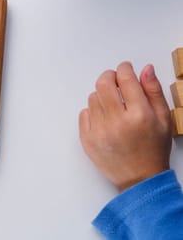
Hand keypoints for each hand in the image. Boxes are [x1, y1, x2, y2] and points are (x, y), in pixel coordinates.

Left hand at [79, 62, 172, 191]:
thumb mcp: (164, 118)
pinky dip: (93, 112)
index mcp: (139, 115)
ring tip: (114, 107)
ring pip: (93, 97)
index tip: (125, 69)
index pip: (125, 79)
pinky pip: (84, 113)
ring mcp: (99, 131)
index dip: (124, 69)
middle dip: (109, 77)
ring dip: (102, 96)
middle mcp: (117, 122)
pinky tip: (105, 120)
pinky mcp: (87, 139)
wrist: (140, 178)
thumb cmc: (154, 148)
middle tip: (115, 81)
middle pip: (102, 84)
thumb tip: (145, 69)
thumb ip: (153, 91)